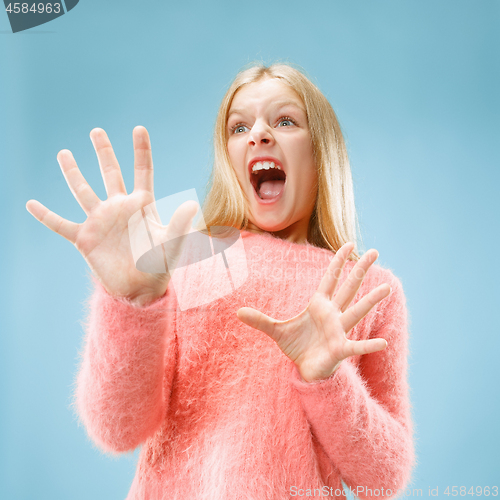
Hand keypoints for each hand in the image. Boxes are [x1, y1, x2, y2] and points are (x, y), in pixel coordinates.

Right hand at [26, 126, 198, 306]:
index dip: (141, 150)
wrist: (141, 289)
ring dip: (73, 173)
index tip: (139, 129)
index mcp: (142, 206)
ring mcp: (100, 221)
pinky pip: (61, 224)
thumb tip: (192, 203)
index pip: (142, 171)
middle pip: (111, 173)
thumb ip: (180, 224)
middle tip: (97, 131)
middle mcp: (119, 208)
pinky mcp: (85, 238)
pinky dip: (46, 216)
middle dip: (104, 152)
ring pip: (83, 191)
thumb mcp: (171, 244)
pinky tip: (30, 204)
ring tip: (64, 153)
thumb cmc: (160, 265)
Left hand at [236, 242, 390, 381]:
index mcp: (319, 305)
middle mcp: (333, 314)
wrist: (305, 368)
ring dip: (371, 300)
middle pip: (349, 287)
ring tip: (387, 287)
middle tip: (376, 252)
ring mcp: (339, 331)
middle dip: (361, 270)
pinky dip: (369, 345)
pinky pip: (356, 346)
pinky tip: (383, 343)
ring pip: (357, 311)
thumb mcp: (276, 331)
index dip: (338, 261)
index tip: (348, 243)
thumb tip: (237, 312)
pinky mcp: (340, 350)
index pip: (330, 278)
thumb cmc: (297, 345)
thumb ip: (259, 320)